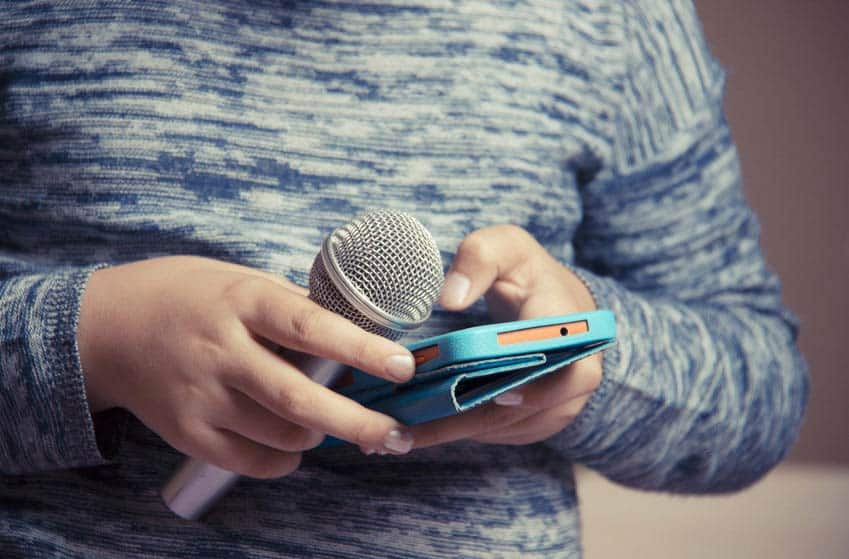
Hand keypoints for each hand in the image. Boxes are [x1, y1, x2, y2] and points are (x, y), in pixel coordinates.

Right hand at [77, 256, 416, 477]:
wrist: (106, 327)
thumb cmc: (186, 296)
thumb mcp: (239, 280)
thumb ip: (289, 307)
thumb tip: (354, 329)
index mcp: (242, 301)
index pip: (311, 327)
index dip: (361, 348)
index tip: (403, 365)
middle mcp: (221, 349)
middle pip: (299, 397)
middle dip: (357, 422)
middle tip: (397, 435)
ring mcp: (200, 395)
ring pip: (280, 435)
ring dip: (320, 436)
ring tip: (333, 425)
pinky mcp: (185, 431)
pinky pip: (248, 462)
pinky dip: (283, 461)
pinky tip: (294, 447)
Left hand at [410, 225, 600, 447]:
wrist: (555, 304)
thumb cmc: (526, 273)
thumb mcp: (506, 248)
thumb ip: (478, 258)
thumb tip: (450, 298)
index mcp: (572, 330)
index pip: (562, 368)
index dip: (530, 388)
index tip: (491, 396)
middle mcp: (575, 375)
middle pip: (516, 411)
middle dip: (461, 421)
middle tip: (407, 429)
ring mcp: (559, 404)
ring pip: (502, 428)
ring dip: (451, 433)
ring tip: (398, 434)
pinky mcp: (539, 420)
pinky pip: (499, 434)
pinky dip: (459, 434)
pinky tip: (416, 431)